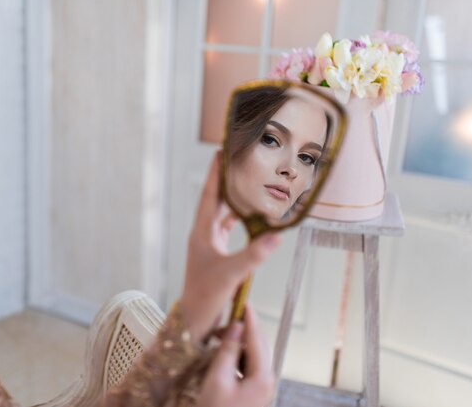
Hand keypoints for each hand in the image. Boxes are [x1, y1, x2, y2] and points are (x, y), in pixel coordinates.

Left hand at [180, 151, 279, 342]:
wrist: (195, 319)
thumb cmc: (205, 296)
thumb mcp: (230, 274)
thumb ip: (253, 255)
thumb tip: (276, 237)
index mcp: (202, 232)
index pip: (209, 196)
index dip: (215, 174)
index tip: (220, 152)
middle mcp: (204, 233)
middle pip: (216, 200)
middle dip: (226, 181)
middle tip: (239, 161)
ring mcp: (209, 243)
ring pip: (223, 215)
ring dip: (234, 200)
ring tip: (249, 182)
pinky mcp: (216, 254)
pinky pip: (229, 229)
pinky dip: (240, 220)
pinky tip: (252, 216)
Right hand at [197, 304, 274, 406]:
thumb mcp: (218, 379)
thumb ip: (228, 350)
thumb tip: (236, 328)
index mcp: (262, 376)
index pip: (256, 338)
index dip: (249, 318)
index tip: (243, 302)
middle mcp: (267, 380)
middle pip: (258, 345)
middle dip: (243, 330)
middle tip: (224, 320)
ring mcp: (262, 387)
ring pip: (253, 355)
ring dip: (239, 343)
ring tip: (220, 338)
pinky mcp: (254, 392)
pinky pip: (249, 366)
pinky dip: (238, 356)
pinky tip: (224, 354)